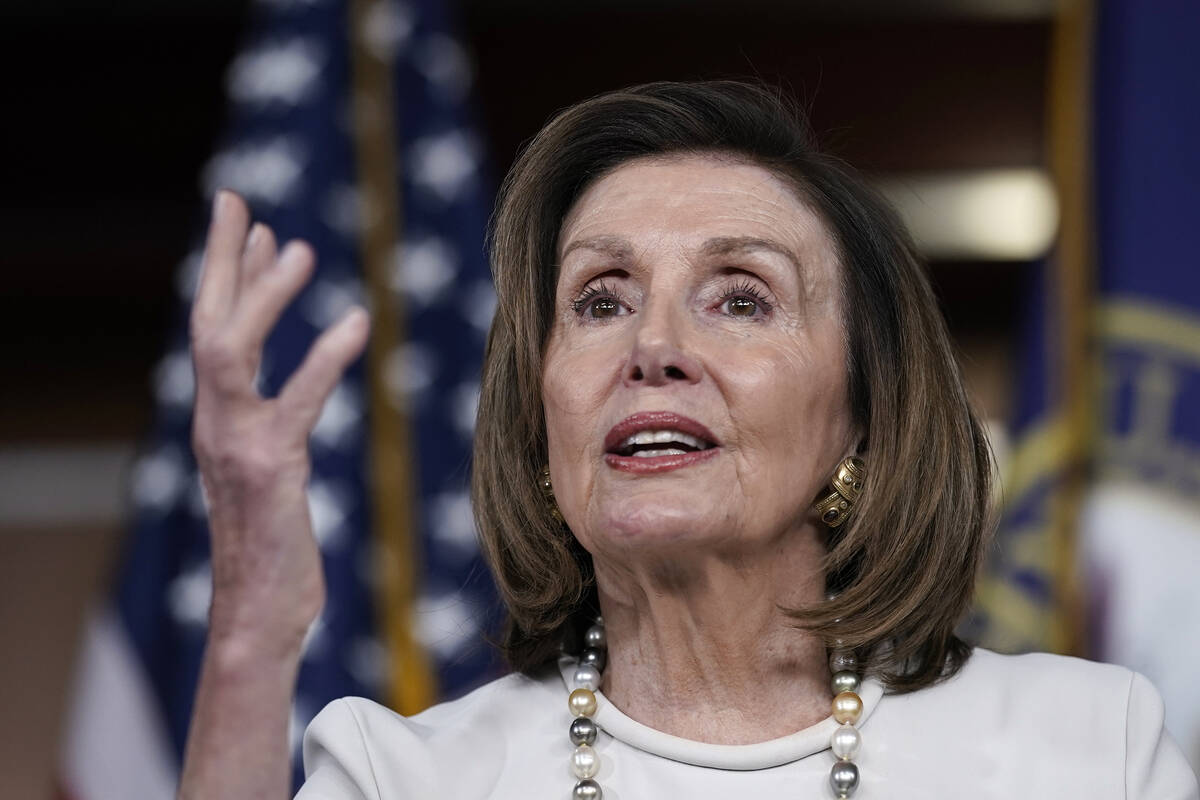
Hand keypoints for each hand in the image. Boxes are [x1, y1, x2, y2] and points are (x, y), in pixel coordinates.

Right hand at [189, 190, 369, 655]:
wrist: (259, 613)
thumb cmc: (273, 545)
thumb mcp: (268, 470)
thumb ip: (269, 425)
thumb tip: (283, 393)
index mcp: (217, 418)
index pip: (213, 329)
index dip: (230, 275)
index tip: (250, 224)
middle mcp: (215, 421)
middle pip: (207, 322)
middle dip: (222, 259)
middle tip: (237, 199)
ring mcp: (236, 444)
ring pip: (230, 352)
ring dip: (261, 297)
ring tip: (298, 250)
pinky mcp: (270, 470)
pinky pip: (294, 403)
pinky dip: (321, 359)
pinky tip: (355, 324)